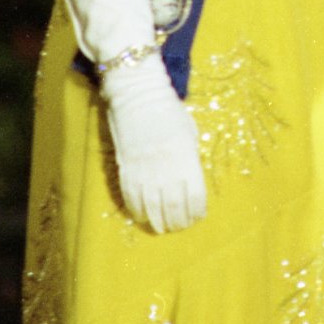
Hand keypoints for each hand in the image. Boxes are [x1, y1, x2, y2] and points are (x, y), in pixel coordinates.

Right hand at [102, 55, 207, 232]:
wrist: (138, 94)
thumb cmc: (169, 111)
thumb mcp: (189, 132)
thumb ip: (190, 158)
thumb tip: (190, 183)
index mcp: (186, 156)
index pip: (195, 195)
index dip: (197, 211)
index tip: (198, 217)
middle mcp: (166, 166)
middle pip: (173, 206)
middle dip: (178, 222)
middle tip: (180, 228)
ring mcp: (144, 168)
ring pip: (152, 207)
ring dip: (158, 222)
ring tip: (163, 228)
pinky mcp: (126, 167)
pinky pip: (131, 197)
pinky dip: (138, 211)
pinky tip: (143, 217)